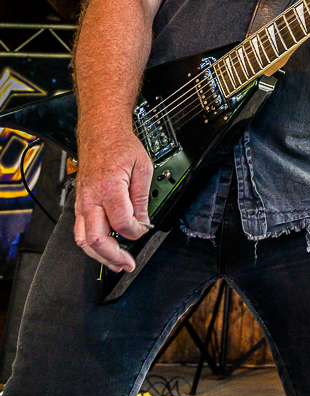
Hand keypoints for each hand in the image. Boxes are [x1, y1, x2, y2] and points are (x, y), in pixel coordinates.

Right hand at [74, 128, 152, 272]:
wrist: (101, 132)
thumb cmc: (120, 145)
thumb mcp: (143, 167)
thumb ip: (142, 198)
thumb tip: (143, 221)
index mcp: (109, 188)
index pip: (121, 223)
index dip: (136, 232)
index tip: (144, 229)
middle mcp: (91, 198)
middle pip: (96, 239)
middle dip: (113, 256)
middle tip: (127, 263)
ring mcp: (82, 201)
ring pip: (82, 239)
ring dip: (100, 256)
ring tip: (116, 263)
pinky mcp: (79, 202)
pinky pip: (80, 229)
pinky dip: (92, 244)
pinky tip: (104, 248)